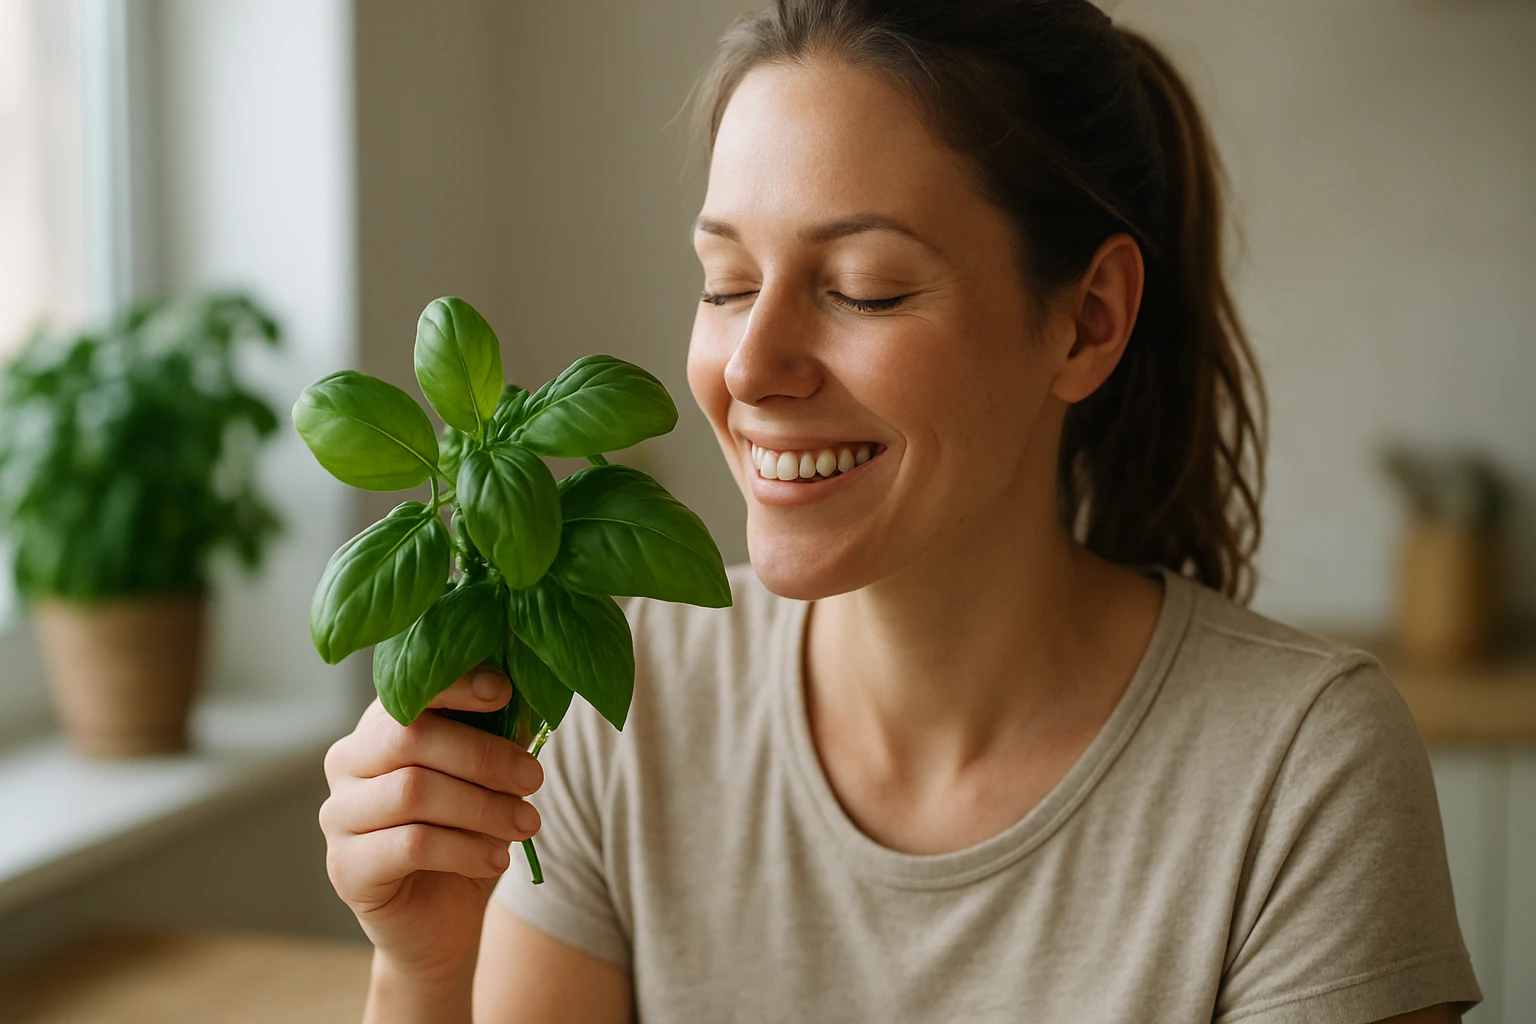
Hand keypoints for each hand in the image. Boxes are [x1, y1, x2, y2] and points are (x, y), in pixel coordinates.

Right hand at [319, 668, 542, 979]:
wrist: (440, 920)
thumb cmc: (467, 833)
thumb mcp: (491, 777)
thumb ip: (500, 733)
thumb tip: (531, 691)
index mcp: (379, 727)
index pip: (408, 689)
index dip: (456, 684)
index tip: (505, 691)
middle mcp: (347, 762)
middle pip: (410, 738)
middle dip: (483, 756)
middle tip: (534, 778)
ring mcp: (338, 815)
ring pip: (413, 791)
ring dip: (483, 807)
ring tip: (526, 824)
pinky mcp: (345, 867)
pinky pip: (410, 846)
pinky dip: (466, 849)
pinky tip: (498, 859)